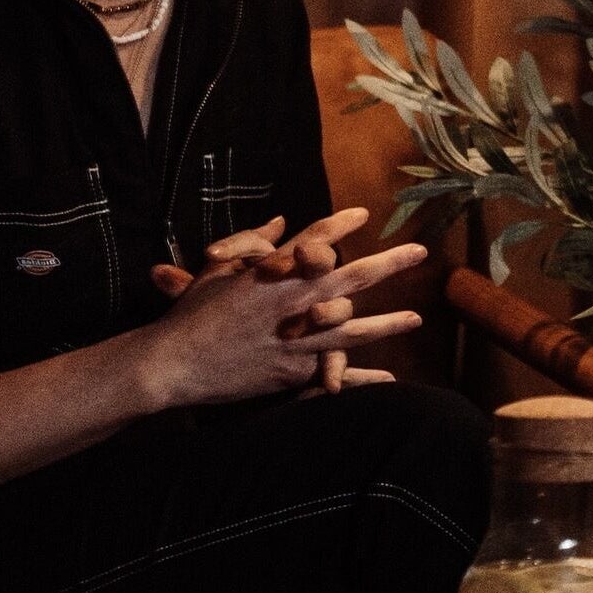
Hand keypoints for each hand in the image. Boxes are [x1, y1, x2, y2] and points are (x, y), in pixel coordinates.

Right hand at [140, 210, 422, 406]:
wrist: (173, 363)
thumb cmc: (191, 315)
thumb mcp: (218, 271)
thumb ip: (252, 244)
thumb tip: (280, 221)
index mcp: (274, 274)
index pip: (315, 240)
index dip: (340, 225)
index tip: (363, 213)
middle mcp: (292, 302)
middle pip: (351, 277)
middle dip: (389, 263)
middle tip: (419, 252)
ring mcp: (296, 338)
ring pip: (353, 327)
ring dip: (389, 323)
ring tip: (417, 318)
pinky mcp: (293, 370)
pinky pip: (334, 370)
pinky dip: (362, 378)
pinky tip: (390, 379)